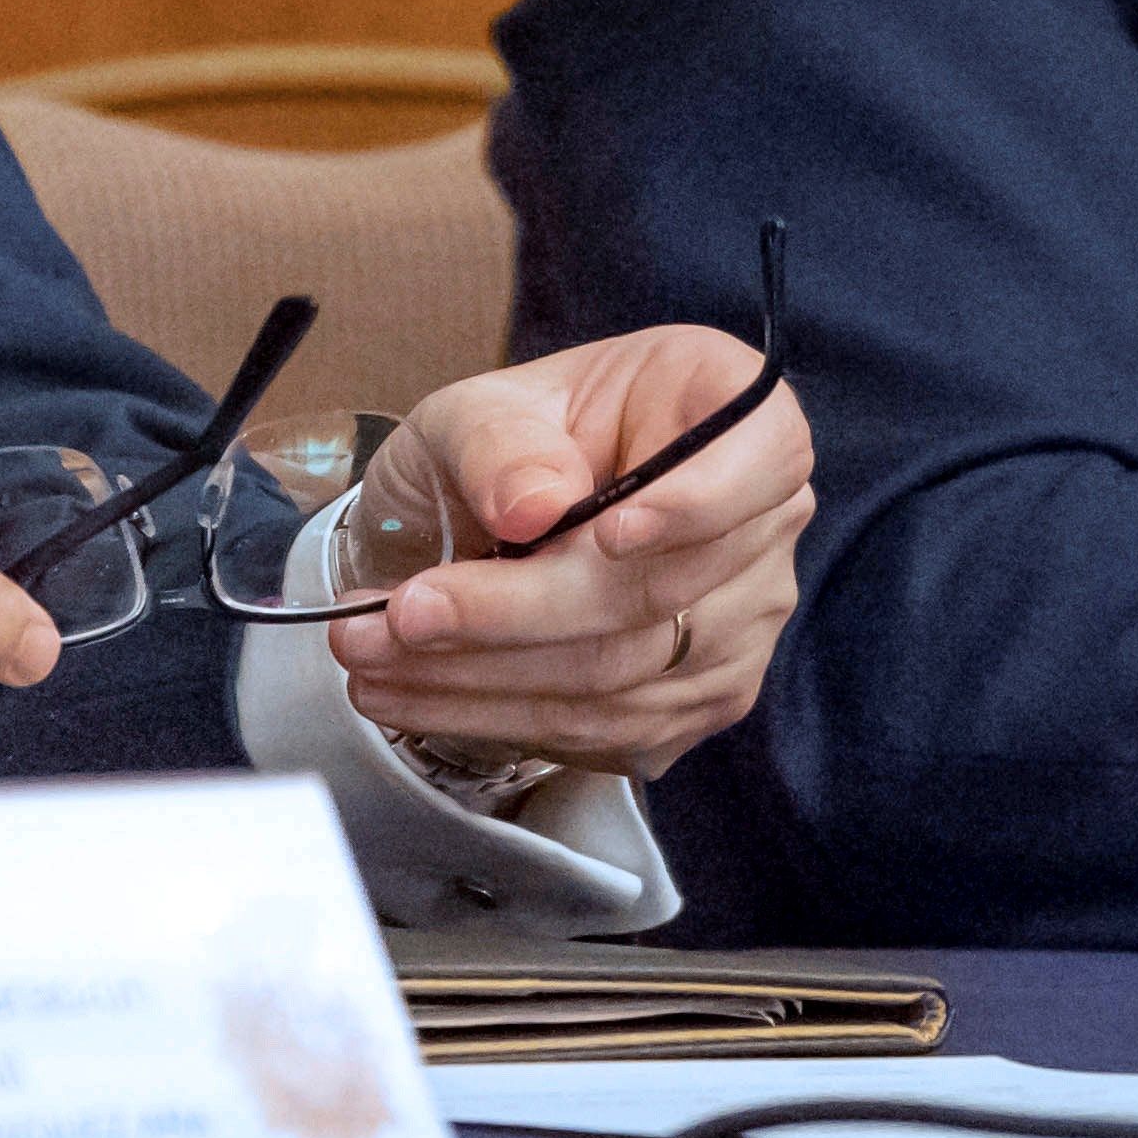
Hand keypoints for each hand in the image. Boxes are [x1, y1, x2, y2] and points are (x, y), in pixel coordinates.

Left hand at [327, 328, 810, 775]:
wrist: (491, 519)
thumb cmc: (504, 444)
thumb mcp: (476, 409)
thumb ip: (499, 443)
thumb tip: (533, 503)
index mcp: (730, 408)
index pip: (763, 458)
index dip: (694, 505)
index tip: (604, 533)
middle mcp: (763, 520)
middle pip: (661, 590)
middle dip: (512, 613)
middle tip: (402, 614)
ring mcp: (742, 620)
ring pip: (623, 674)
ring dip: (483, 679)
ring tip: (374, 660)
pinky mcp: (699, 699)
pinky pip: (608, 729)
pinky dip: (498, 718)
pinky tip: (416, 695)